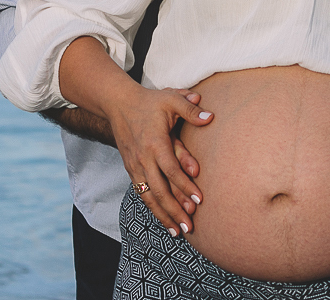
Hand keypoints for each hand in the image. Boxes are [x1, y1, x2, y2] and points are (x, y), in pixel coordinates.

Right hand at [105, 84, 214, 236]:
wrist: (118, 104)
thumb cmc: (149, 102)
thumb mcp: (171, 99)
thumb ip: (190, 109)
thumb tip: (210, 117)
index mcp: (155, 143)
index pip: (171, 170)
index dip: (185, 186)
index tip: (200, 200)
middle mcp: (143, 158)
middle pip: (159, 190)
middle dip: (175, 210)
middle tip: (190, 226)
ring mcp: (134, 166)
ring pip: (149, 196)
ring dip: (163, 215)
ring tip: (177, 232)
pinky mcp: (130, 169)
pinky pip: (141, 193)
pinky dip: (152, 208)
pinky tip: (162, 219)